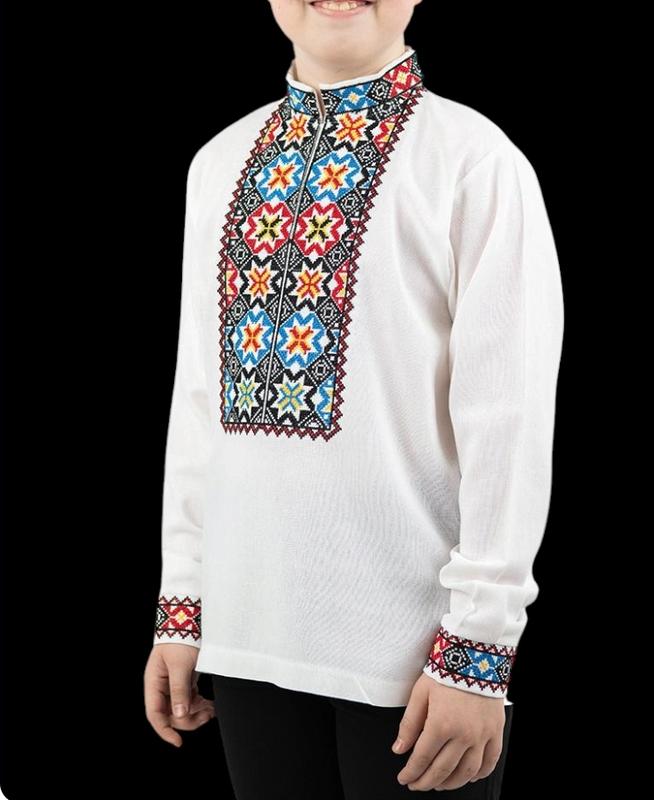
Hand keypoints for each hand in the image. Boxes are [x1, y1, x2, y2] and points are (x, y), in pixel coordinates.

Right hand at [144, 643, 214, 746]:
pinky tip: (210, 705)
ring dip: (196, 713)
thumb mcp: (180, 665)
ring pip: (181, 709)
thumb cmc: (181, 639)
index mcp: (153, 683)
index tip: (178, 742)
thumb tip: (179, 714)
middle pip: (170, 714)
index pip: (155, 714)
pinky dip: (199, 704)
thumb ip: (179, 690)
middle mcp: (160, 686)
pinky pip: (189, 700)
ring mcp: (172, 684)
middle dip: (188, 719)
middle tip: (206, 715)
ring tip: (211, 709)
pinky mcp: (183, 681)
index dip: (164, 730)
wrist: (188, 620)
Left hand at [391, 673, 505, 790]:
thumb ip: (409, 724)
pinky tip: (468, 776)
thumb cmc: (446, 672)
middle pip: (443, 770)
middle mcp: (464, 734)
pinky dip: (479, 774)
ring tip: (439, 784)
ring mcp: (482, 735)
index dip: (411, 773)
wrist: (475, 656)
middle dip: (427, 782)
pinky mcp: (496, 731)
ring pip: (467, 772)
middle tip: (417, 785)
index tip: (404, 778)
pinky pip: (490, 761)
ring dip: (451, 783)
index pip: (422, 758)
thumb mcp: (420, 693)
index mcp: (441, 724)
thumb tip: (399, 749)